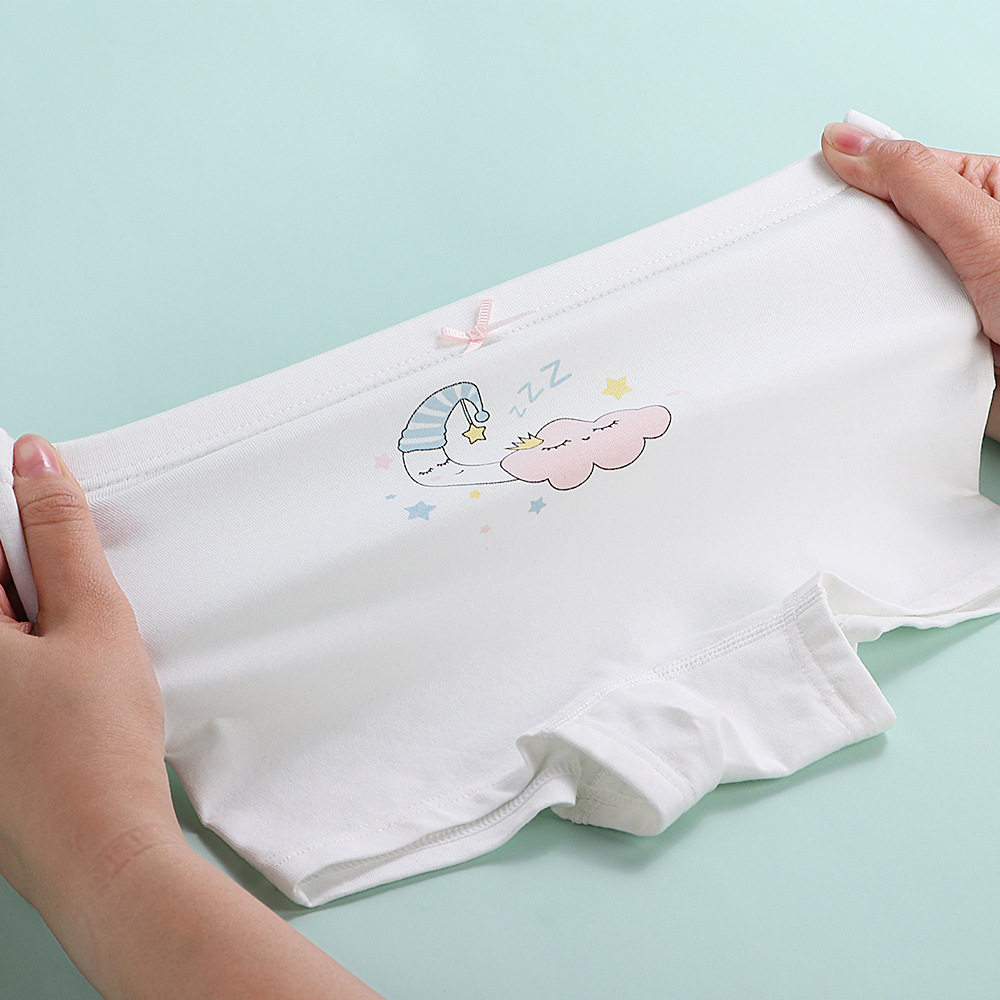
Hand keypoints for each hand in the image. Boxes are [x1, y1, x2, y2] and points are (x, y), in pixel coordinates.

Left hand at [0, 434, 183, 915]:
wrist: (101, 852)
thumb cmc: (93, 746)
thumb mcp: (93, 618)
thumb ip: (60, 533)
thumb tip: (33, 461)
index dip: (17, 516)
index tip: (49, 517)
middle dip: (28, 572)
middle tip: (76, 600)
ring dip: (33, 615)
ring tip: (79, 646)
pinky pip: (5, 671)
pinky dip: (29, 656)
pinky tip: (69, 683)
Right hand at [821, 122, 999, 440]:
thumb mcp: (980, 226)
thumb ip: (916, 181)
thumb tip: (847, 144)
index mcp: (983, 192)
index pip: (901, 171)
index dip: (854, 179)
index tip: (809, 191)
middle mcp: (968, 238)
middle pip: (884, 228)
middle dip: (855, 246)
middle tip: (826, 256)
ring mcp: (953, 290)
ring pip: (882, 283)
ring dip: (865, 299)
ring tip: (846, 301)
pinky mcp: (939, 337)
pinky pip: (889, 330)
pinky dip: (875, 337)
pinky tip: (864, 336)